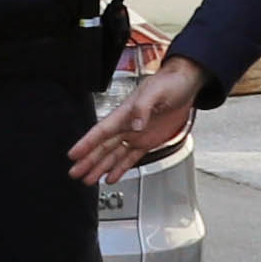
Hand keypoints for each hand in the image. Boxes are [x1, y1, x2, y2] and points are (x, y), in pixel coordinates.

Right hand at [69, 56, 202, 187]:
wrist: (186, 83)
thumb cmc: (170, 82)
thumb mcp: (157, 91)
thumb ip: (143, 107)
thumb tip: (135, 125)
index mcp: (125, 113)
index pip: (102, 131)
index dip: (87, 143)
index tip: (74, 154)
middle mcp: (127, 125)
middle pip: (103, 147)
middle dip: (88, 161)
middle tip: (75, 173)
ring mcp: (137, 135)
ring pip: (114, 155)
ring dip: (100, 167)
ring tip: (88, 180)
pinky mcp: (148, 141)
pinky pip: (131, 157)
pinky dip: (120, 168)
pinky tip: (112, 176)